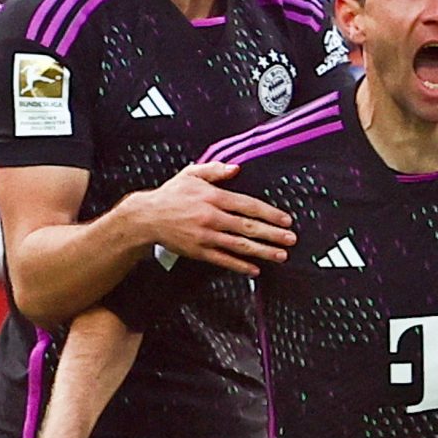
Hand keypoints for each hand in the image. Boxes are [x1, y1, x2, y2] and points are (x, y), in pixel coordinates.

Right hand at [120, 161, 294, 276]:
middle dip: (273, 234)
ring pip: (239, 245)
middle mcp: (212, 217)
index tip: (286, 219)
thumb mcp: (191, 174)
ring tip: (281, 255)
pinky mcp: (198, 251)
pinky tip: (254, 269)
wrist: (146, 217)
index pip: (248, 205)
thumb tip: (236, 168)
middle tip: (291, 239)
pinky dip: (239, 265)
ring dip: (263, 251)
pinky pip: (223, 260)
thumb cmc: (171, 194)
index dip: (269, 213)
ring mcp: (206, 236)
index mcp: (213, 197)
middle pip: (248, 227)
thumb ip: (215, 170)